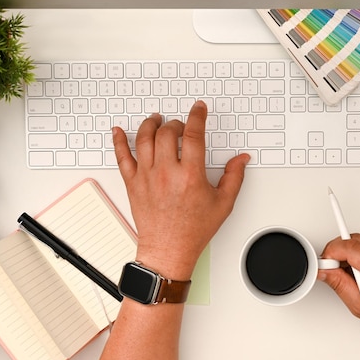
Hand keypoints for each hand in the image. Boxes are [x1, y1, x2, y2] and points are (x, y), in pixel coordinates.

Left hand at [113, 100, 249, 279]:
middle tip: (181, 125)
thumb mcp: (223, 204)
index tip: (198, 109)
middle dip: (176, 123)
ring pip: (144, 139)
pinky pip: (122, 157)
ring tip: (156, 120)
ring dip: (150, 124)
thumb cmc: (193, 230)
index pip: (193, 134)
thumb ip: (234, 177)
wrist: (168, 250)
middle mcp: (166, 172)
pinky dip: (119, 142)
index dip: (197, 116)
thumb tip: (241, 160)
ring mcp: (147, 177)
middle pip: (167, 132)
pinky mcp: (133, 184)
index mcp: (190, 175)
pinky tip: (118, 132)